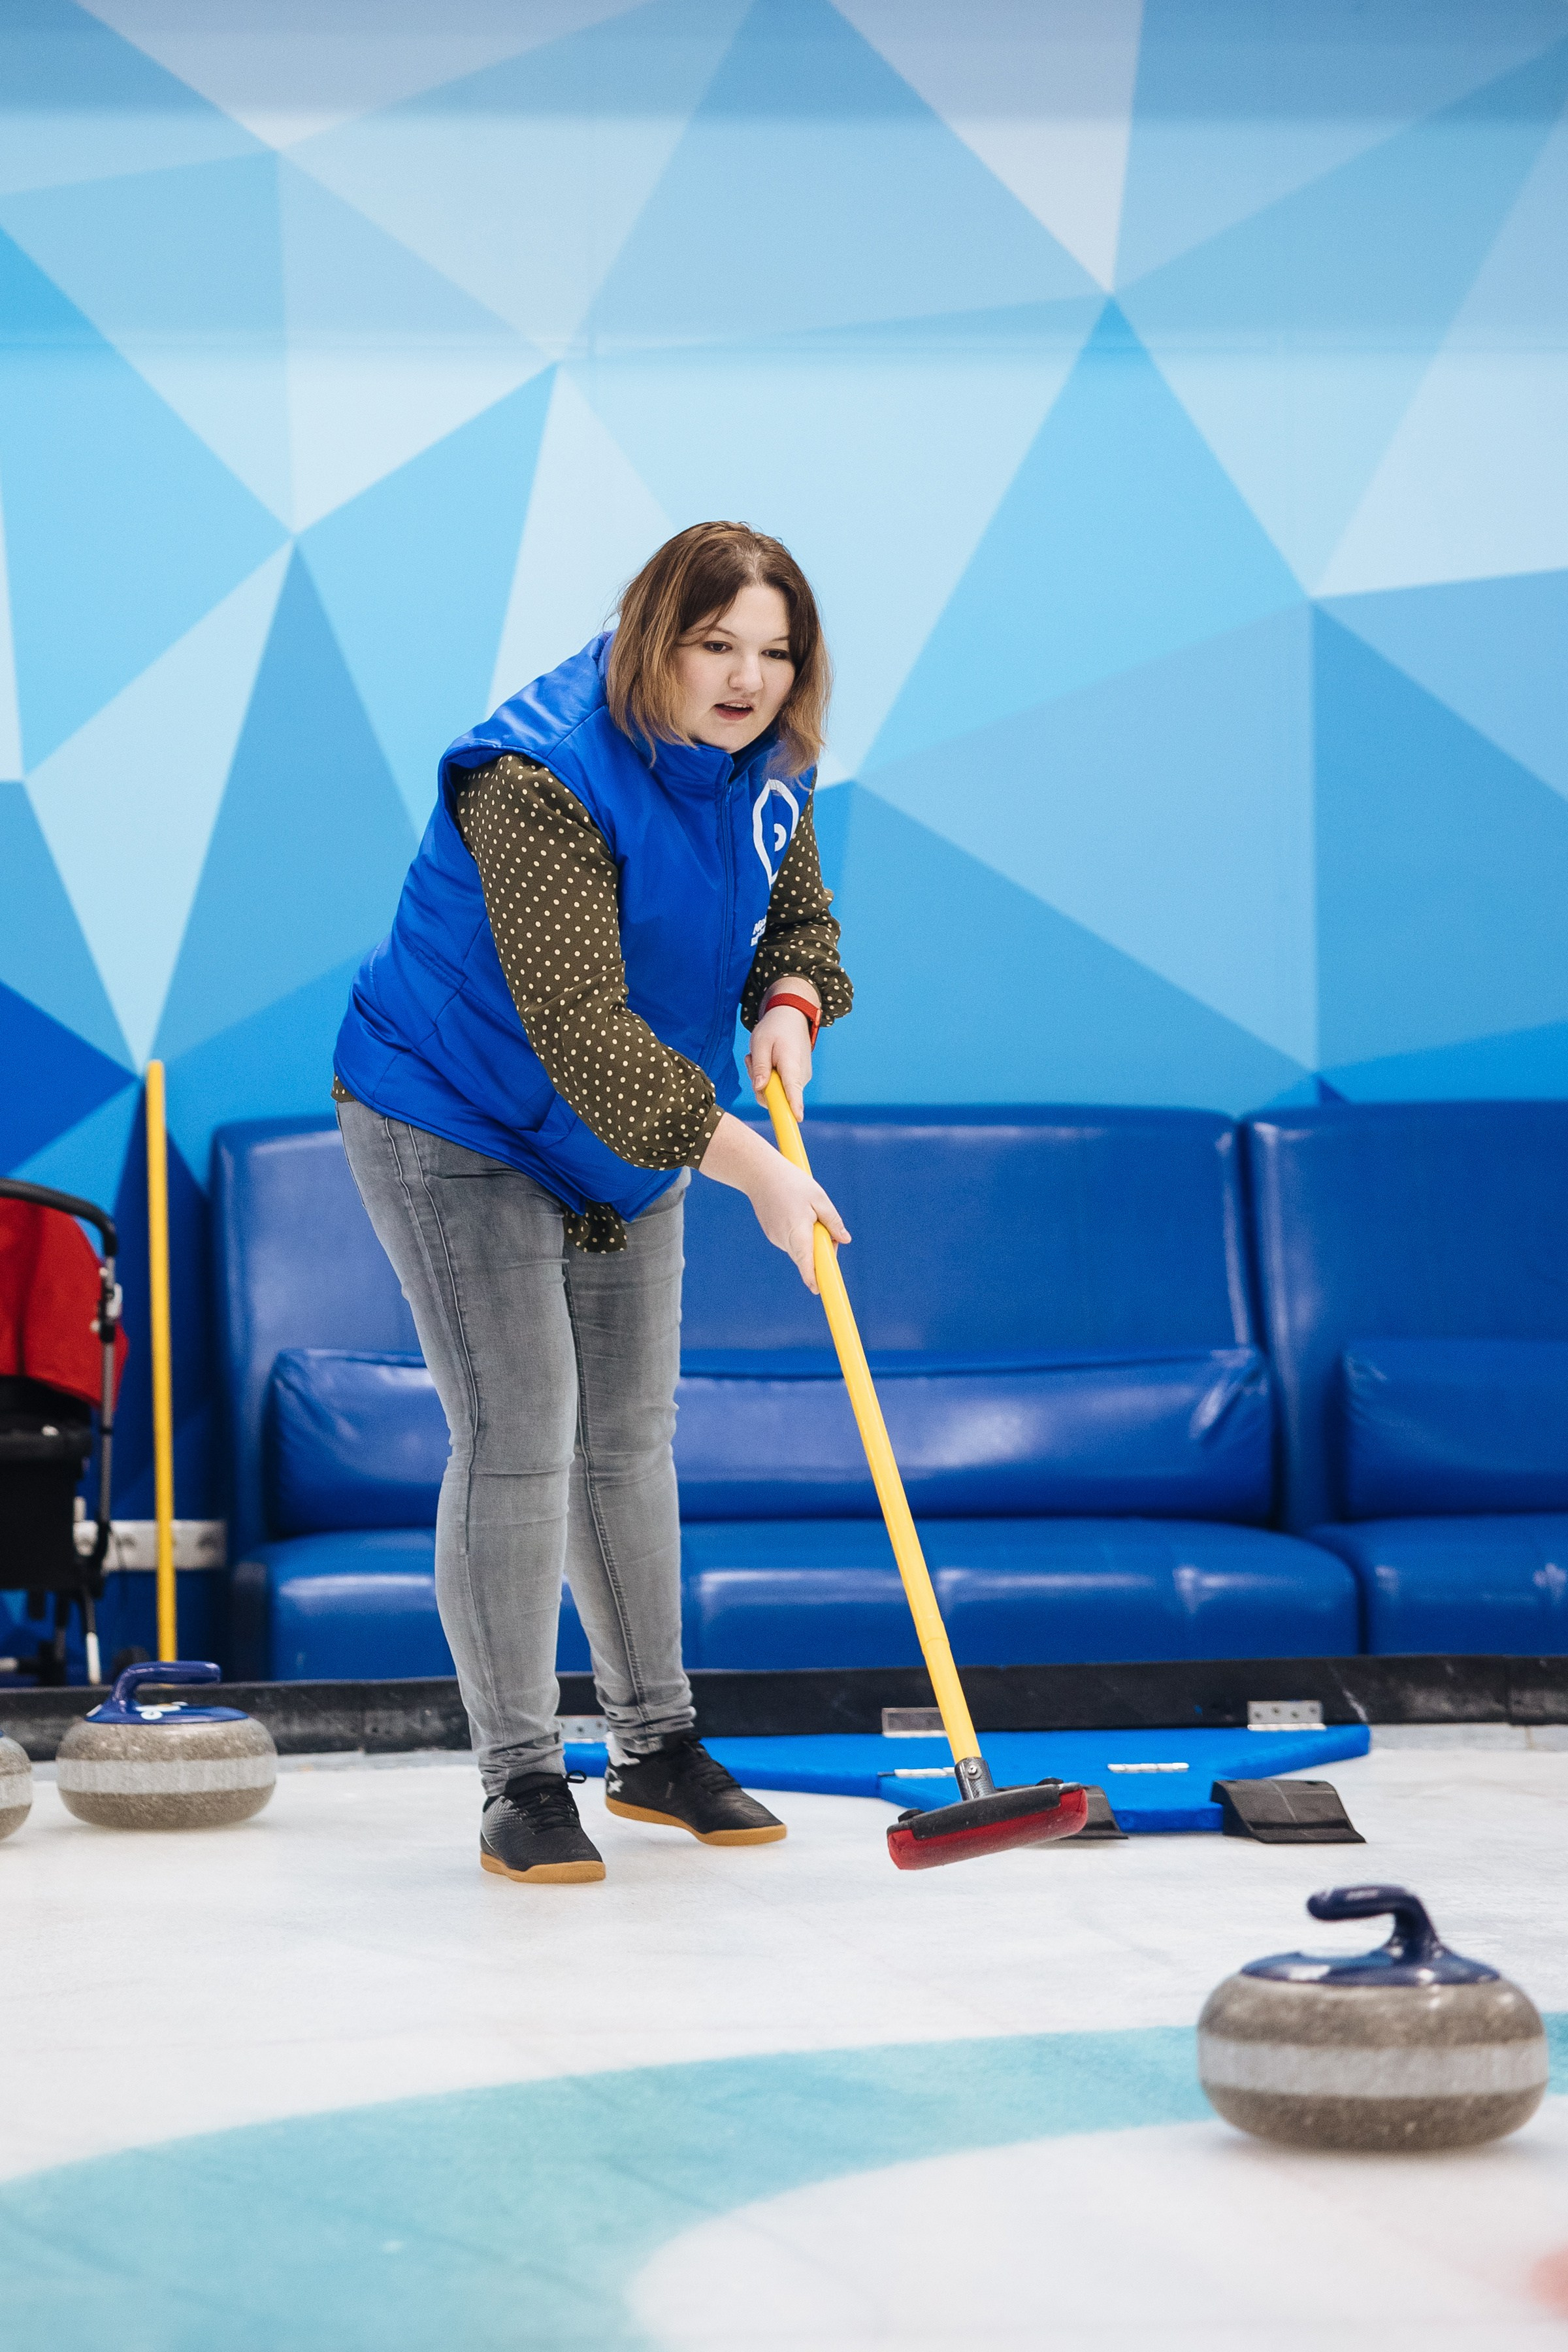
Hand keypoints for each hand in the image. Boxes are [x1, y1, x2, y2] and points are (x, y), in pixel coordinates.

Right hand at [699, 1112, 848, 1292]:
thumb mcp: (819, 1198)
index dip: (813, 1278)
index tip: (818, 1290)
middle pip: (807, 1257)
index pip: (806, 1263)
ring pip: (800, 1249)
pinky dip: (799, 1235)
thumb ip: (833, 1221)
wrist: (758, 1173)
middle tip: (829, 1231)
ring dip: (810, 1241)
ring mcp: (775, 1237)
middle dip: (821, 1251)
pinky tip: (795, 1213)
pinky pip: (791, 1241)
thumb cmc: (792, 1183)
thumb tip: (845, 1240)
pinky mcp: (771, 1233)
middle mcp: (784, 1240)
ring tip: (808, 1213)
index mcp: (797, 1232)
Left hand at [746, 982, 818, 1121]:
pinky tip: (767, 1060)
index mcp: (791, 1065)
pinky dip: (769, 1076)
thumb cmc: (775, 1028)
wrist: (792, 1017)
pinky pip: (778, 1087)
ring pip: (774, 1092)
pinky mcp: (798, 1080)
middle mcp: (800, 1076)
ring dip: (762, 1078)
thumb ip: (759, 1067)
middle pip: (776, 1096)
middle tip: (752, 1060)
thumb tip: (759, 1088)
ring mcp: (800, 1079)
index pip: (793, 1089)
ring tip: (760, 1057)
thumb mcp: (760, 1043)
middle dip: (759, 1084)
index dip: (794, 1106)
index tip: (797, 1119)